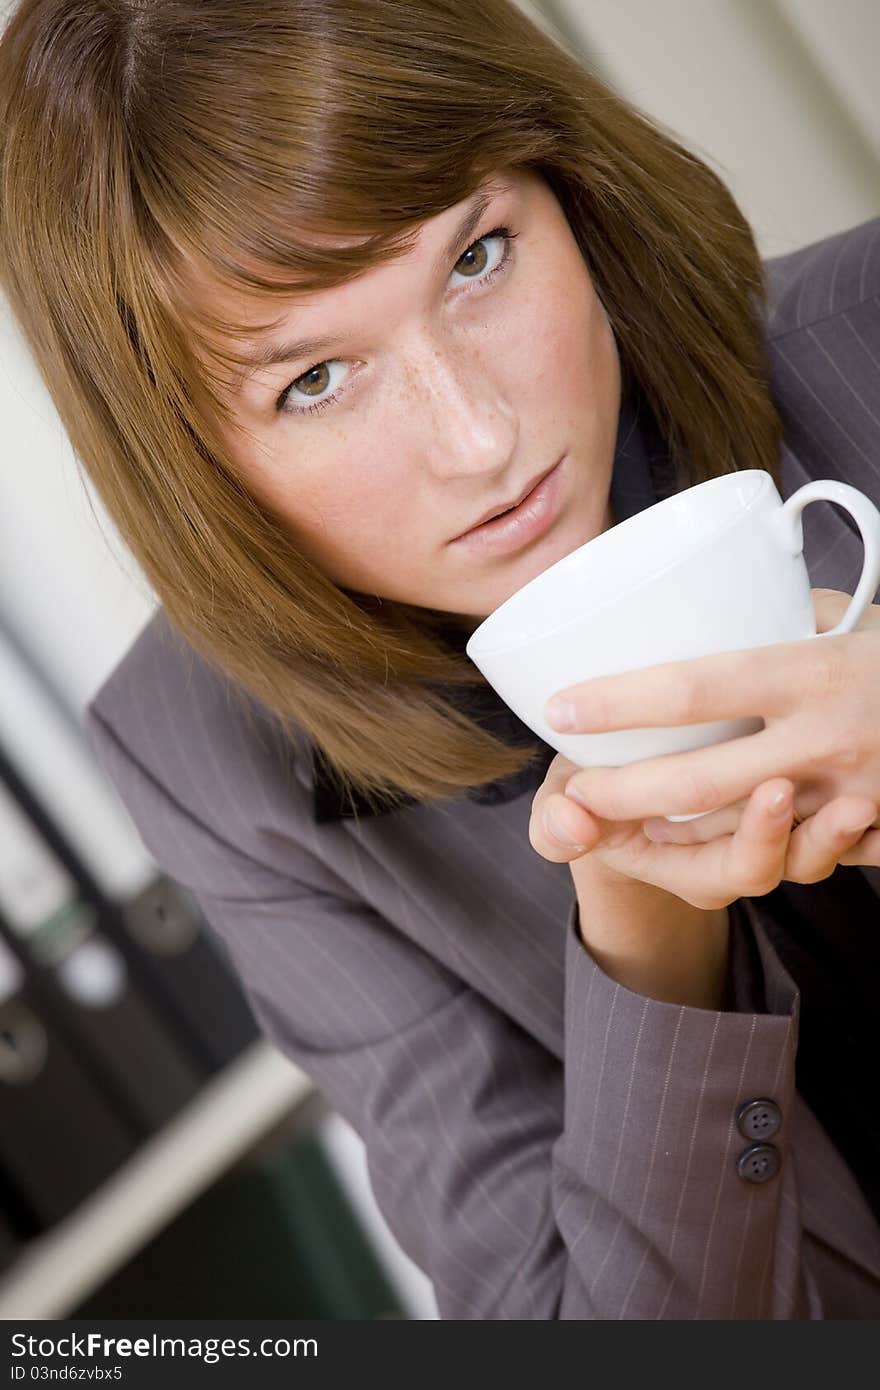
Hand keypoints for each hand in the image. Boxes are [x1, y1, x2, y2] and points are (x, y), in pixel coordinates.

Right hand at [529, 751, 875, 910]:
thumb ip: (555, 822)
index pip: (738, 868)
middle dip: (809, 831)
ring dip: (843, 828)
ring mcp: (779, 836)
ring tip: (861, 797)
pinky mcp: (803, 807)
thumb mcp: (566, 810)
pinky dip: (864, 821)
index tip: (771, 791)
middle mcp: (747, 859)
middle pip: (790, 864)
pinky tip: (873, 787)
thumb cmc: (600, 798)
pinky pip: (846, 831)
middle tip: (815, 782)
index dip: (759, 837)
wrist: (626, 794)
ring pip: (824, 850)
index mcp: (698, 867)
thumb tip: (571, 821)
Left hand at [543, 589, 879, 872]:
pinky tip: (705, 837)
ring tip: (622, 818)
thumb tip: (723, 609)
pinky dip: (745, 848)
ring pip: (735, 838)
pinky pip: (792, 856)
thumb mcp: (853, 621)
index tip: (560, 708)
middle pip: (695, 784)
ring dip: (672, 836)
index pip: (696, 688)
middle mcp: (829, 738)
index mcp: (814, 671)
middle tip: (576, 790)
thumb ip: (786, 617)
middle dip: (620, 795)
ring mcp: (853, 797)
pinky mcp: (873, 834)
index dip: (618, 702)